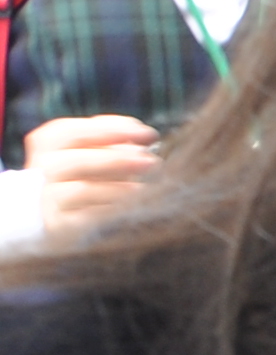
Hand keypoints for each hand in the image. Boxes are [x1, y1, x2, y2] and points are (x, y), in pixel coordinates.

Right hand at [23, 113, 160, 239]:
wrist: (61, 216)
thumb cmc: (86, 177)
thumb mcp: (98, 154)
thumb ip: (114, 144)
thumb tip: (143, 141)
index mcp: (50, 143)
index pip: (73, 131)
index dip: (111, 130)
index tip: (148, 133)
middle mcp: (44, 168)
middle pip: (75, 161)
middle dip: (116, 159)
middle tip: (151, 161)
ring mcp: (49, 197)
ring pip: (80, 190)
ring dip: (116, 188)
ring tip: (142, 187)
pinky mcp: (60, 223)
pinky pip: (87, 217)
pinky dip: (111, 209)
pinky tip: (131, 206)